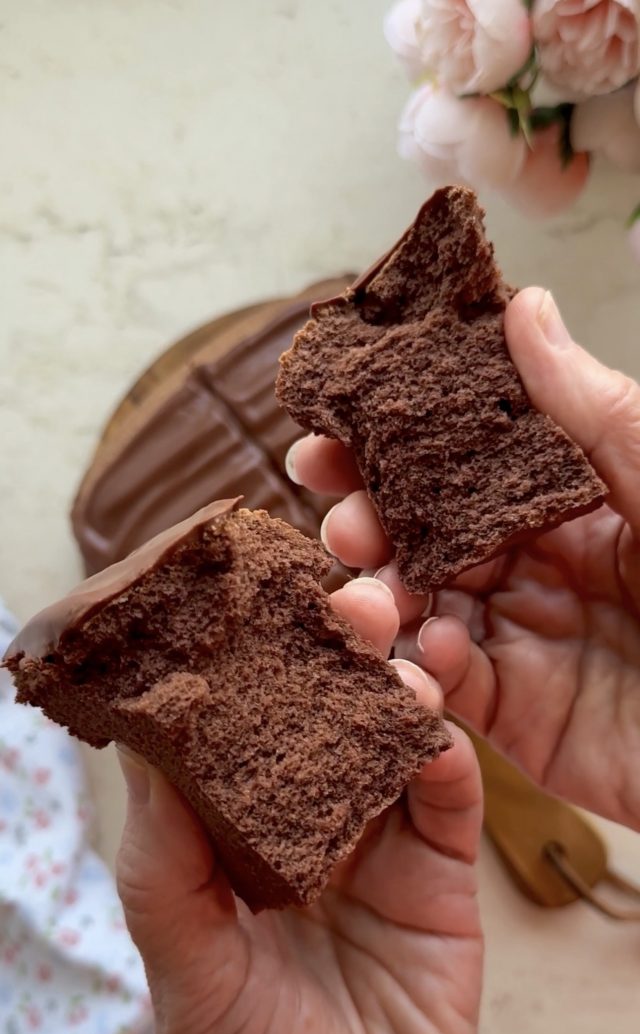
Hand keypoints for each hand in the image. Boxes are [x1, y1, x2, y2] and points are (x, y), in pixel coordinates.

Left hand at [116, 578, 482, 1033]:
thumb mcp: (181, 964)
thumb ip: (163, 858)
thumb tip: (144, 740)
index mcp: (238, 836)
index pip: (244, 730)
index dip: (248, 666)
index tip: (249, 597)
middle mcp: (311, 827)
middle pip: (328, 719)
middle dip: (335, 657)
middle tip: (343, 600)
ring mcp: (380, 848)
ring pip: (393, 741)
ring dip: (397, 689)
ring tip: (391, 654)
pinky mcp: (442, 881)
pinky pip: (450, 801)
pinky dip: (447, 757)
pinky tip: (433, 728)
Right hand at [289, 288, 639, 829]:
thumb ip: (589, 407)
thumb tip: (525, 307)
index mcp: (570, 498)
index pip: (464, 456)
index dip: (396, 434)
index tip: (335, 416)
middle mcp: (535, 561)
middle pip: (424, 526)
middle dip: (366, 507)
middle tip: (329, 495)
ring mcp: (521, 635)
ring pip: (419, 601)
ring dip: (381, 585)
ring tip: (371, 575)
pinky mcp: (514, 710)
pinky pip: (447, 682)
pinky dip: (425, 661)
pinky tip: (437, 644)